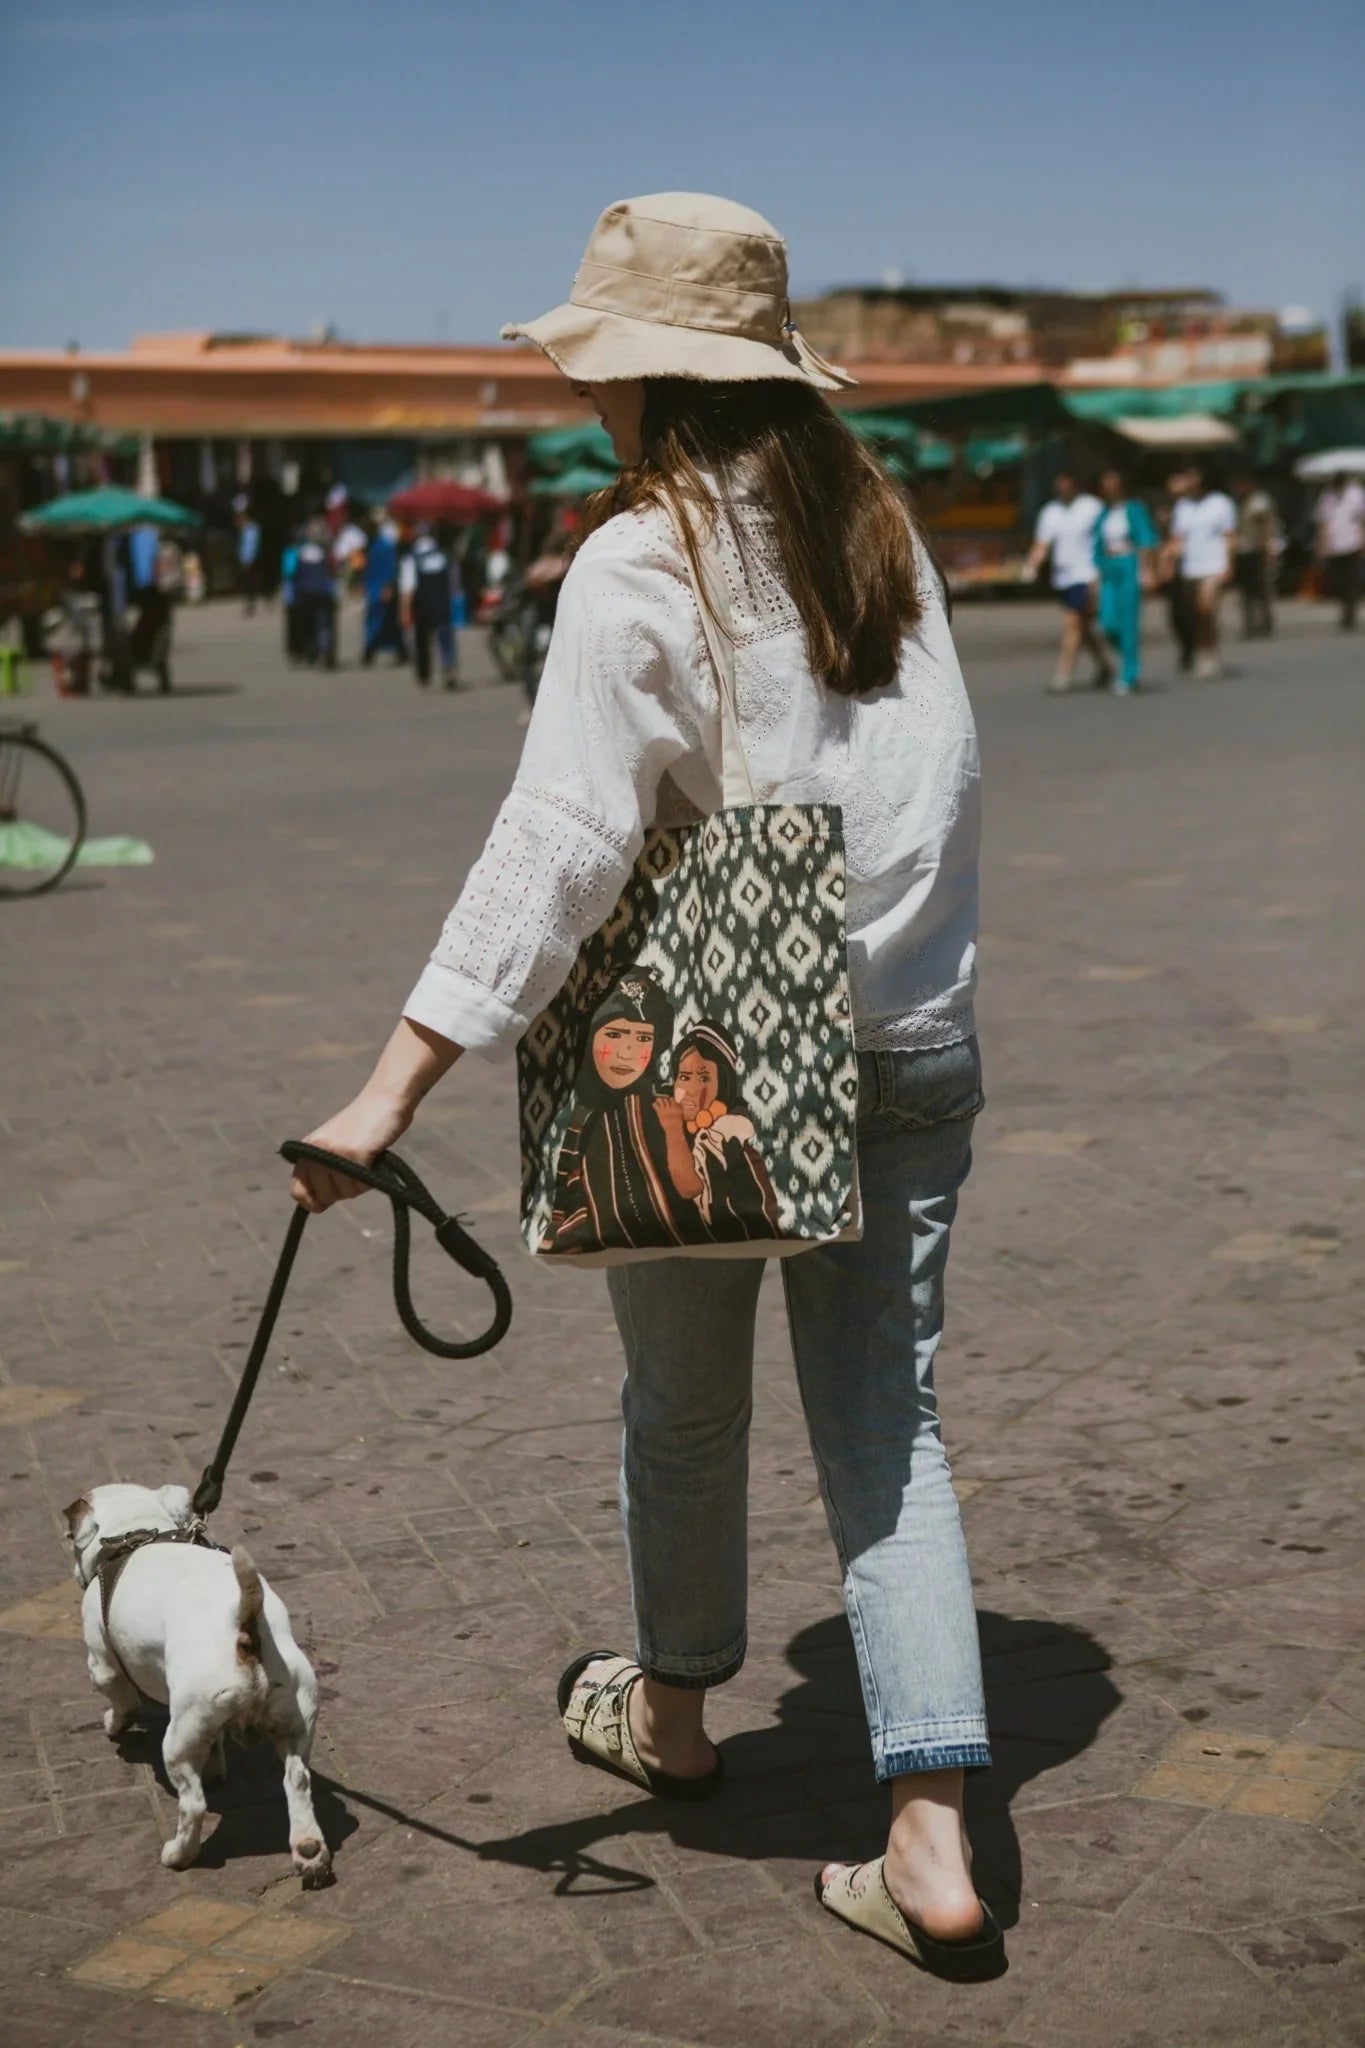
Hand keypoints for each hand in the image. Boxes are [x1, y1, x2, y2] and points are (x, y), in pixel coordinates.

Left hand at [289, 1088, 412, 1211]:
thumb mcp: (332, 1145)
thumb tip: (318, 1205)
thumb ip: (321, 1168)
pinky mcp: (354, 1154)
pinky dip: (372, 1178)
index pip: (297, 1191)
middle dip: (343, 1190)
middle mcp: (316, 1153)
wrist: (384, 1099)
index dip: (311, 1202)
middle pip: (326, 1195)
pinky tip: (374, 1158)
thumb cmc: (363, 1125)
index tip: (326, 1203)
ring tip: (367, 1158)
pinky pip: (362, 1185)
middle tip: (355, 1169)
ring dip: (361, 1183)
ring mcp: (334, 1154)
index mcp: (307, 1150)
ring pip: (347, 1192)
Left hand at [653, 1097, 687, 1135]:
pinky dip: (654, 1104)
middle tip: (663, 1103)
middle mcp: (670, 1107)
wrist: (673, 1129)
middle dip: (664, 1100)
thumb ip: (677, 1108)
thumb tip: (675, 1103)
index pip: (672, 1099)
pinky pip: (655, 1105)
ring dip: (658, 1100)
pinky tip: (655, 1106)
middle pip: (665, 1099)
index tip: (668, 1101)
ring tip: (658, 1102)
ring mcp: (665, 1109)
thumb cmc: (677, 1124)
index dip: (669, 1099)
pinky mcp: (660, 1112)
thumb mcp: (680, 1114)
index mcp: (676, 1107)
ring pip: (660, 1100)